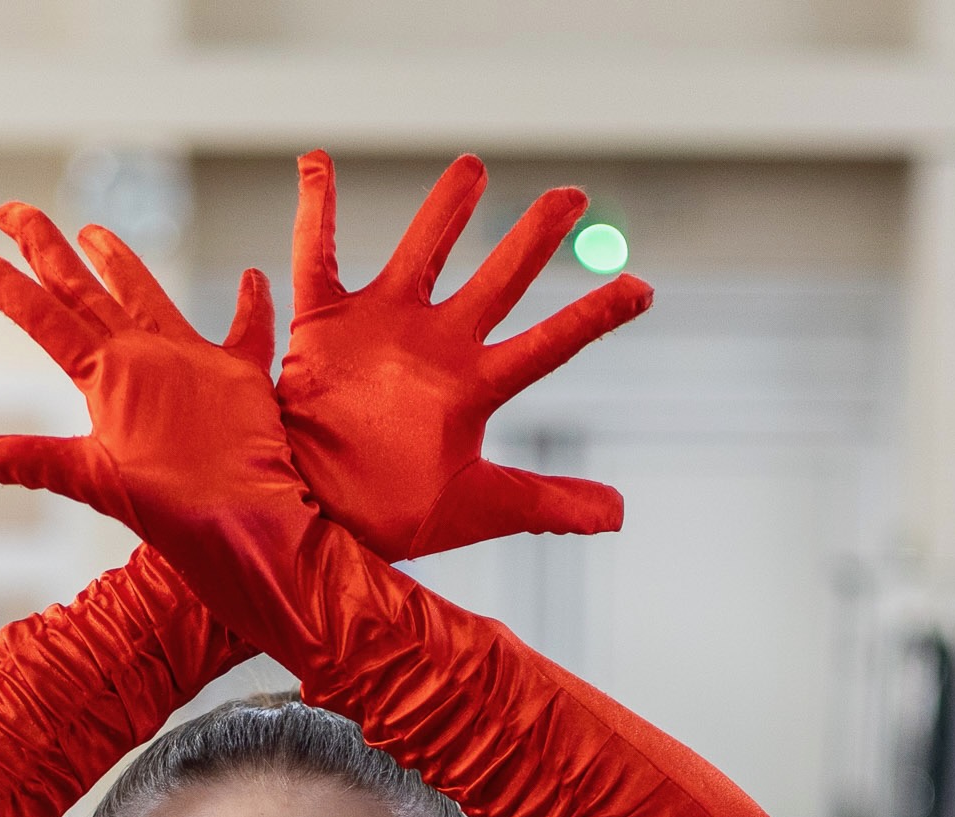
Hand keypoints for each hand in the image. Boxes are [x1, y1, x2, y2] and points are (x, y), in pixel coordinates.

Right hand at [0, 203, 306, 564]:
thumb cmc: (177, 512)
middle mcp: (151, 351)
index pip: (36, 314)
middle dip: (41, 243)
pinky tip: (252, 279)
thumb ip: (15, 460)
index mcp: (109, 373)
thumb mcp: (87, 481)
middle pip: (84, 287)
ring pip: (150, 294)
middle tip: (8, 209)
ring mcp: (198, 358)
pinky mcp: (243, 377)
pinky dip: (250, 306)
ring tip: (94, 231)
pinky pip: (248, 331)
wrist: (257, 524)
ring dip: (117, 262)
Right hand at [278, 152, 653, 559]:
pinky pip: (317, 256)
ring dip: (446, 208)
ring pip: (422, 250)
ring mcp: (383, 329)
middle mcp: (436, 346)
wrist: (311, 516)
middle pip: (499, 279)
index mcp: (473, 387)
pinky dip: (315, 209)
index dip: (595, 315)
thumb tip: (620, 515)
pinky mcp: (326, 325)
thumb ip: (546, 503)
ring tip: (474, 166)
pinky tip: (317, 162)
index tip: (643, 288)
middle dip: (535, 237)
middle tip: (574, 196)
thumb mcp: (478, 507)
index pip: (549, 343)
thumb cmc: (390, 515)